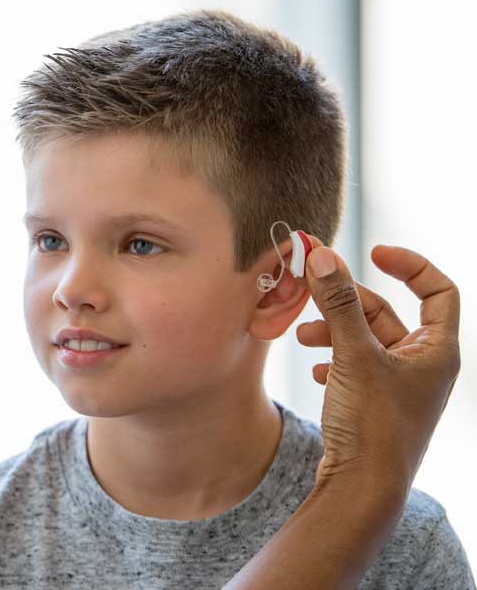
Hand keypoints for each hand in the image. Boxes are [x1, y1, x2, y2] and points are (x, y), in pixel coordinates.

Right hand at [295, 240, 460, 494]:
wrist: (362, 488)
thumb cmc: (372, 424)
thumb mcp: (352, 354)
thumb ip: (336, 302)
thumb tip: (323, 254)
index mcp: (437, 350)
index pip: (438, 290)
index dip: (410, 265)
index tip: (373, 252)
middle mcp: (423, 365)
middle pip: (386, 313)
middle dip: (346, 303)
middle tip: (311, 291)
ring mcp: (399, 386)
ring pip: (364, 340)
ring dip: (332, 331)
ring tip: (302, 337)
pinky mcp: (375, 404)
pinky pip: (354, 366)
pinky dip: (333, 360)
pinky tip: (315, 370)